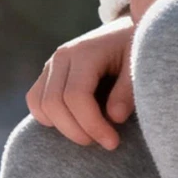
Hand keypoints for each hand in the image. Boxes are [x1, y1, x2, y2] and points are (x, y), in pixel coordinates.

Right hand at [26, 17, 134, 150]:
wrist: (124, 34)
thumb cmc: (135, 51)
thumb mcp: (140, 66)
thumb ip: (128, 91)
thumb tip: (114, 117)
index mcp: (85, 52)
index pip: (76, 96)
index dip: (92, 125)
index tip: (113, 142)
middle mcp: (62, 57)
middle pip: (54, 104)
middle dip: (78, 132)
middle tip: (104, 142)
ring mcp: (51, 66)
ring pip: (40, 106)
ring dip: (64, 129)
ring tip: (91, 135)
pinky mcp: (47, 76)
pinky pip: (36, 103)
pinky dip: (51, 121)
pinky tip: (76, 126)